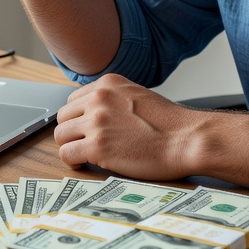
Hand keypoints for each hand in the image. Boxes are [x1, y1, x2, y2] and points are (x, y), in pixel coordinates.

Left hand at [53, 74, 203, 179]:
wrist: (187, 139)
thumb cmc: (169, 124)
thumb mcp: (137, 96)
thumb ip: (113, 99)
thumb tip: (93, 113)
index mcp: (108, 84)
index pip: (73, 100)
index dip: (79, 119)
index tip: (86, 130)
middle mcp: (99, 98)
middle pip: (63, 117)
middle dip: (72, 132)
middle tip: (84, 144)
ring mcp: (97, 122)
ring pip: (61, 135)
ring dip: (71, 147)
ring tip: (84, 156)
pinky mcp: (97, 146)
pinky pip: (67, 154)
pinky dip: (72, 162)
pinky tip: (84, 165)